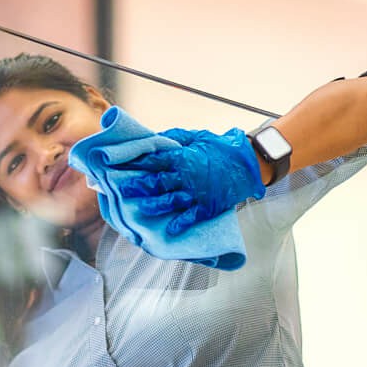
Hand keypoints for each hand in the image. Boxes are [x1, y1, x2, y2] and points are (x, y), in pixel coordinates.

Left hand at [97, 127, 264, 235]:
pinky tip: (169, 230)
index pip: (152, 159)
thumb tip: (154, 139)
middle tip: (118, 188)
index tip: (118, 165)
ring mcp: (197, 192)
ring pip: (170, 199)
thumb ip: (174, 138)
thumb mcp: (197, 136)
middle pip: (157, 181)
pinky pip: (192, 216)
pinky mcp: (207, 205)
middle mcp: (186, 175)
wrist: (248, 163)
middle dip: (137, 185)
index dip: (134, 163)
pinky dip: (181, 223)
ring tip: (138, 209)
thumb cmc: (221, 147)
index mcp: (182, 156)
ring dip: (153, 205)